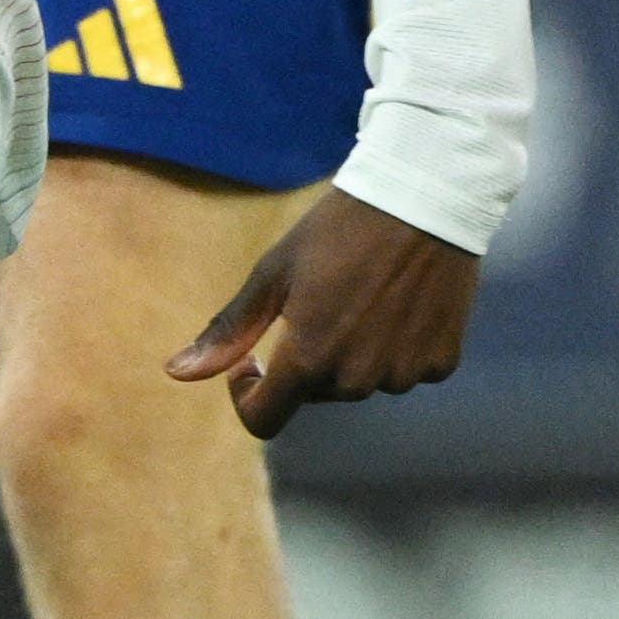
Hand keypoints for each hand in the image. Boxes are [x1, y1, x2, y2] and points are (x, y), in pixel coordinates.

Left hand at [168, 193, 480, 437]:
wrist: (424, 198)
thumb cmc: (338, 230)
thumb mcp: (274, 273)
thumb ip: (230, 330)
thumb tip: (176, 373)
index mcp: (308, 358)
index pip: (264, 420)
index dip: (248, 396)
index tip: (252, 361)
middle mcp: (356, 379)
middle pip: (316, 393)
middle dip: (307, 359)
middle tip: (320, 301)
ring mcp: (403, 373)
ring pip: (363, 382)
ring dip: (354, 354)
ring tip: (365, 296)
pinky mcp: (441, 363)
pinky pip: (408, 370)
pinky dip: (399, 347)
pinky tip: (402, 303)